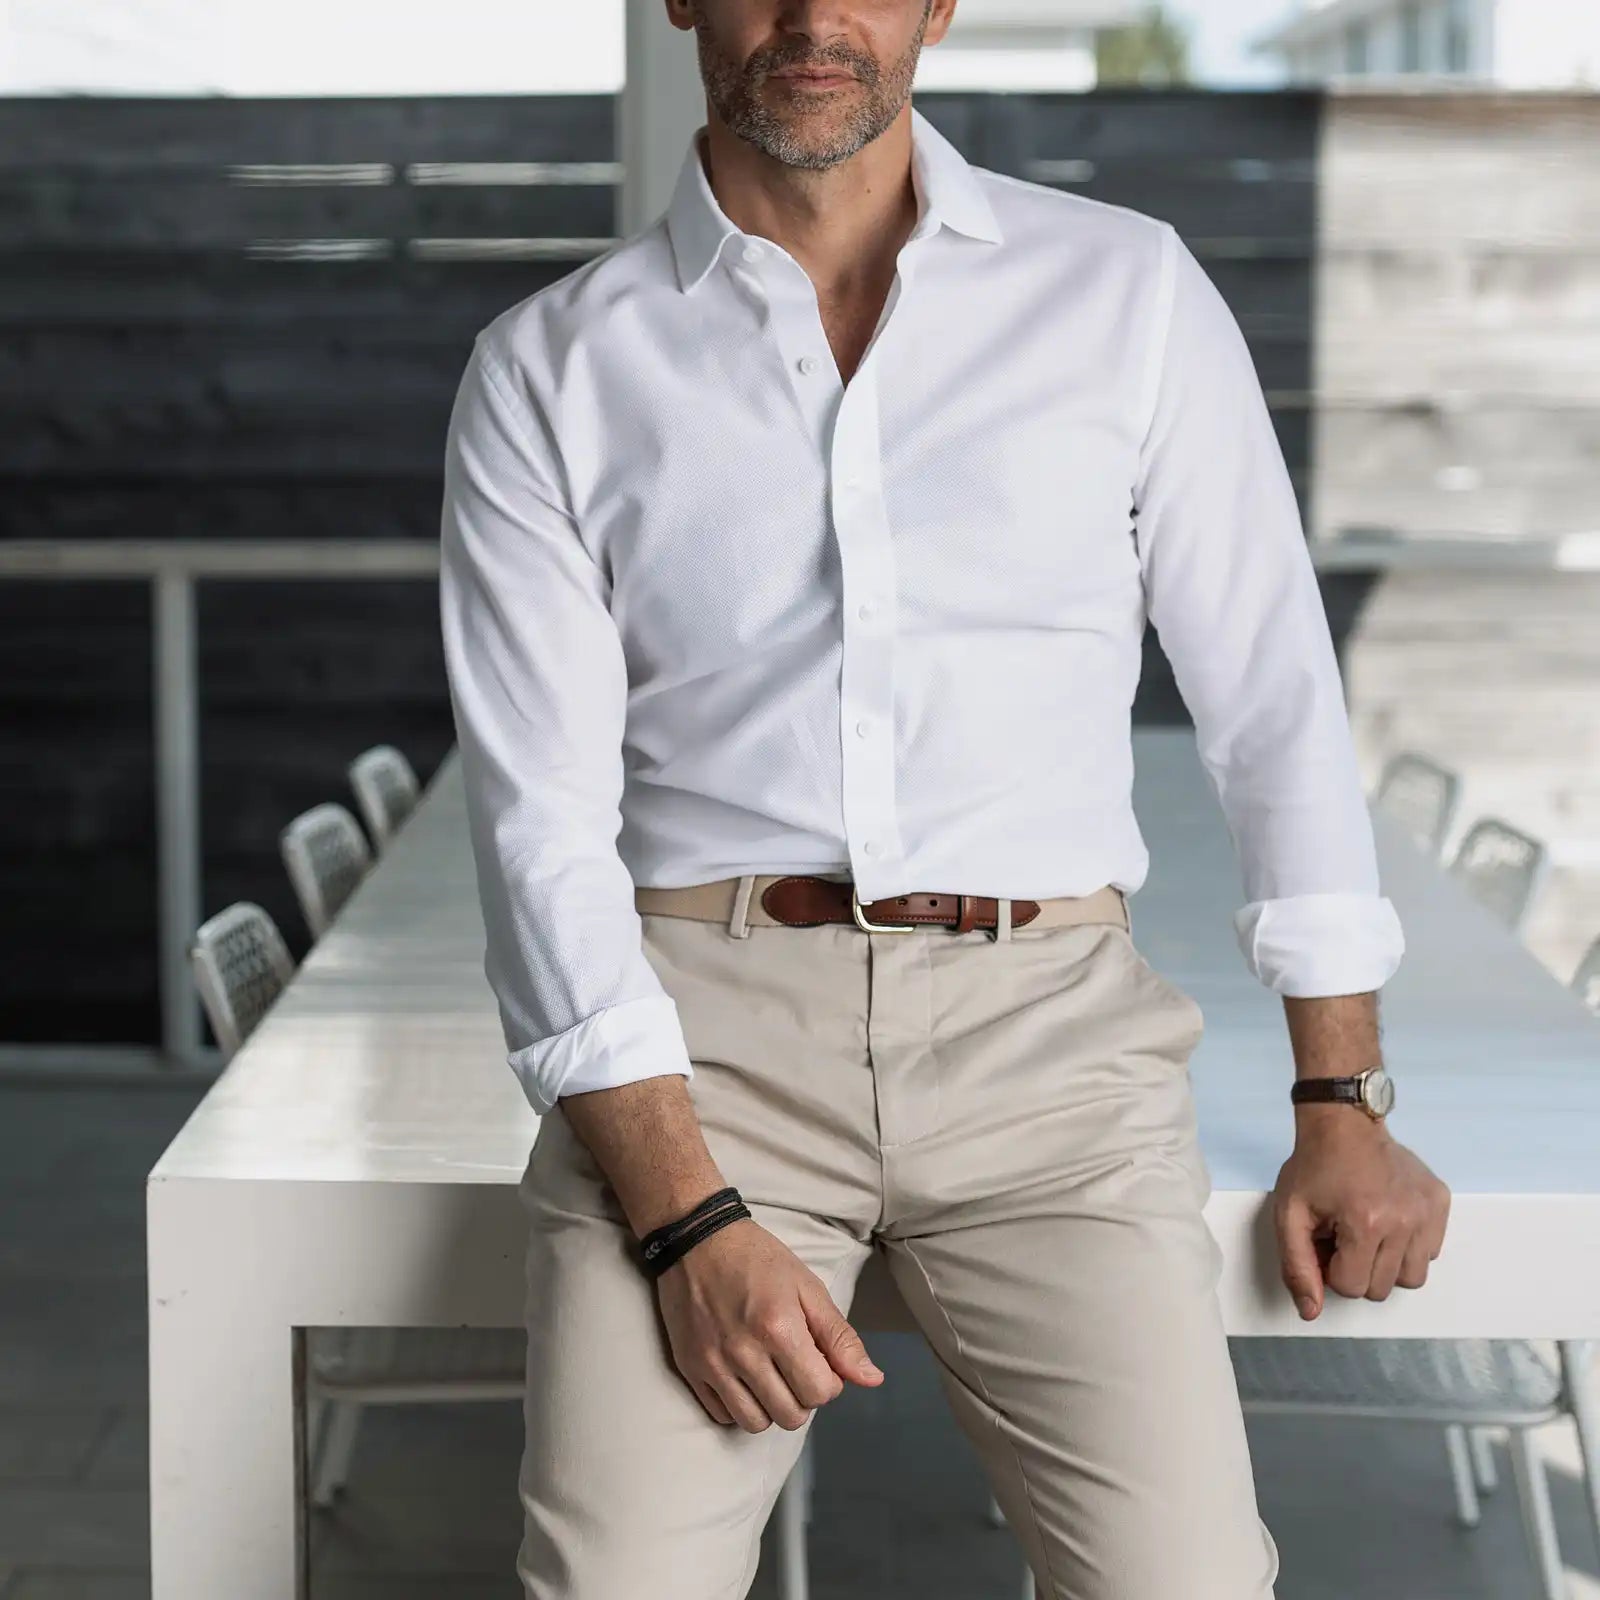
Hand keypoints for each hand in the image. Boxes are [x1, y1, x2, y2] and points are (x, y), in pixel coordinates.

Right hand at [655, 1217, 883, 1429]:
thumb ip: (840, 1337)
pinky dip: (739, 1406)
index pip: (820, 1393)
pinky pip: (722, 1415)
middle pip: (790, 1416)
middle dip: (803, 1397)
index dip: (829, 1381)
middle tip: (796, 1368)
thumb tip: (873, 1379)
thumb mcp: (807, 1287)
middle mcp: (744, 1352)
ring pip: (755, 1424)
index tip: (819, 1360)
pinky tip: (744, 1379)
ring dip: (771, 1407)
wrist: (697, 1239)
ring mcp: (713, 1363)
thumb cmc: (757, 1259)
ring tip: (770, 1376)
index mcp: (780, 1328)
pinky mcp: (689, 1368)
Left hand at [1271, 1110, 1450, 1319]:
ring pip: (1412, 1277)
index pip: (1352, 1288)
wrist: (1344, 1123)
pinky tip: (1389, 1221)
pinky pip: (1431, 1252)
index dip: (1331, 1269)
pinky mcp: (1441, 1202)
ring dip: (1386, 1264)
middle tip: (1344, 1235)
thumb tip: (1311, 1311)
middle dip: (1357, 1269)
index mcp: (1365, 1223)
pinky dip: (1409, 1247)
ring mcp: (1427, 1211)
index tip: (1325, 1241)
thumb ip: (1297, 1267)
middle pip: (1382, 1288)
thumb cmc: (1315, 1166)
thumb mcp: (1290, 1214)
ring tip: (1367, 1232)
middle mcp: (1405, 1221)